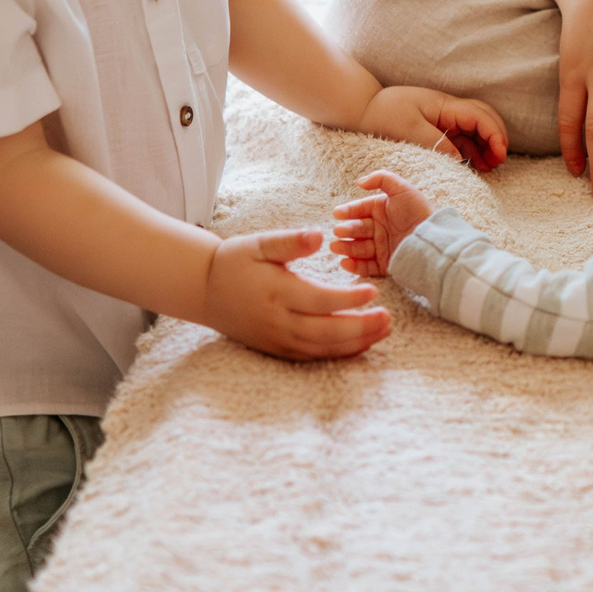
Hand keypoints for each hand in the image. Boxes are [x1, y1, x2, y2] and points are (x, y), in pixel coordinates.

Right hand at [199, 226, 390, 360]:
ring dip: (355, 343)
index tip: (373, 292)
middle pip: (325, 332)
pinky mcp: (276, 349)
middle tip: (388, 318)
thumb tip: (319, 235)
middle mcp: (277, 321)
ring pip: (321, 348)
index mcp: (276, 292)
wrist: (203, 290)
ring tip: (383, 331)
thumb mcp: (258, 243)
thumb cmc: (235, 262)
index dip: (349, 300)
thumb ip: (289, 241)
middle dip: (360, 328)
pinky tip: (360, 344)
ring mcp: (276, 339)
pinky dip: (338, 353)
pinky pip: (311, 356)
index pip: (320, 301)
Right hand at [329, 171, 434, 278]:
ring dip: (346, 247)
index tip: (337, 213)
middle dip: (346, 230)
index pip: (360, 209)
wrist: (431, 239)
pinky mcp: (386, 264)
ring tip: (336, 247)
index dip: (348, 211)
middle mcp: (381, 228)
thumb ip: (381, 178)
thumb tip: (359, 182)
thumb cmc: (418, 212)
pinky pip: (367, 266)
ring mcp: (382, 247)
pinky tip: (345, 262)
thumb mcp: (402, 188)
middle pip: (358, 229)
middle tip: (338, 232)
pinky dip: (355, 265)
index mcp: (382, 210)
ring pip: (359, 247)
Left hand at [358, 86, 508, 171]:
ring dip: (486, 145)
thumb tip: (460, 159)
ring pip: (476, 129)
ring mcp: (445, 118)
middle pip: (484, 118)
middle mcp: (449, 109)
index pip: (479, 116)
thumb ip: (437, 144)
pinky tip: (475, 164)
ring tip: (490, 167)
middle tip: (499, 160)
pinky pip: (462, 138)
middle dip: (496, 138)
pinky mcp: (438, 128)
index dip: (494, 134)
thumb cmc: (384, 115)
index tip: (499, 154)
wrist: (363, 109)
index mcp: (444, 105)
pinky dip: (473, 150)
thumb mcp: (410, 131)